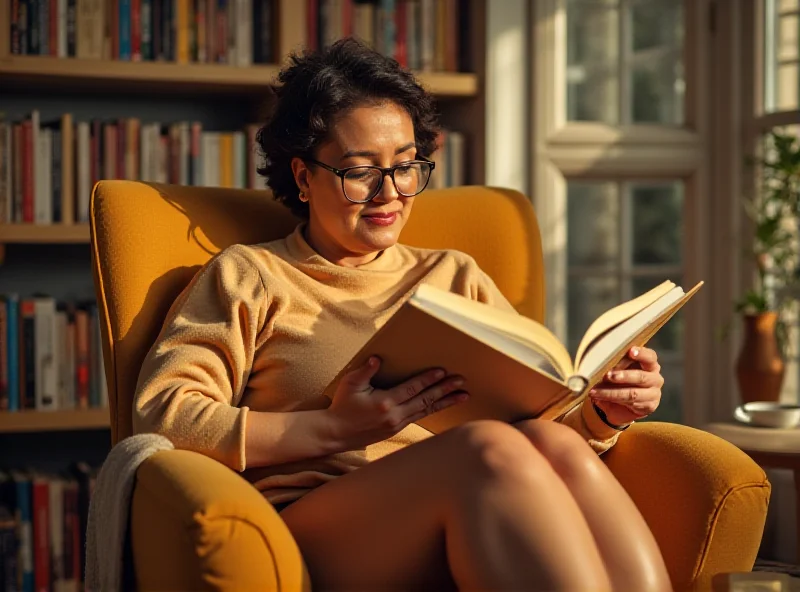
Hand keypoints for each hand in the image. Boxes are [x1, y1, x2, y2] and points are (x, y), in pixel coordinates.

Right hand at [326, 356, 468, 449]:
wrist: (335, 433)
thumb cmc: (342, 406)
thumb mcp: (350, 384)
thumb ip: (365, 370)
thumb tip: (377, 359)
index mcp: (385, 402)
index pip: (412, 388)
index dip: (429, 380)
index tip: (443, 372)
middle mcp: (395, 415)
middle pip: (426, 400)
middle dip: (445, 390)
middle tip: (461, 382)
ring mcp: (397, 424)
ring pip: (426, 411)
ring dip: (445, 402)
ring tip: (462, 396)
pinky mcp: (396, 430)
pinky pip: (419, 418)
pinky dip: (432, 410)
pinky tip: (442, 405)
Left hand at [588, 346, 663, 426]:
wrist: (623, 404)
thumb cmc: (620, 381)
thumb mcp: (618, 370)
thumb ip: (614, 365)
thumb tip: (598, 362)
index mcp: (650, 365)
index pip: (650, 357)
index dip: (641, 353)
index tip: (630, 351)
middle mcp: (655, 378)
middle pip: (641, 376)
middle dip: (623, 376)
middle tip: (607, 375)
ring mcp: (654, 394)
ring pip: (633, 393)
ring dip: (612, 392)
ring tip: (596, 391)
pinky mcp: (649, 407)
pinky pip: (630, 404)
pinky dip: (612, 400)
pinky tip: (600, 398)